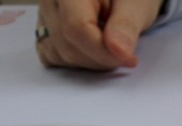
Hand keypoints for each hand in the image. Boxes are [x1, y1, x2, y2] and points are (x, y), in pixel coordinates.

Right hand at [35, 0, 163, 70]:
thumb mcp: (136, 4)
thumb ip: (126, 25)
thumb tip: (119, 51)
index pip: (75, 27)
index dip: (104, 51)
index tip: (129, 59)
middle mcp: (49, 0)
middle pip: (66, 45)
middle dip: (101, 59)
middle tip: (125, 52)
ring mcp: (44, 15)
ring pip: (59, 55)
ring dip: (92, 62)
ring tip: (111, 46)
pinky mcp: (46, 30)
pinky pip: (54, 56)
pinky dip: (78, 62)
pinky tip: (96, 52)